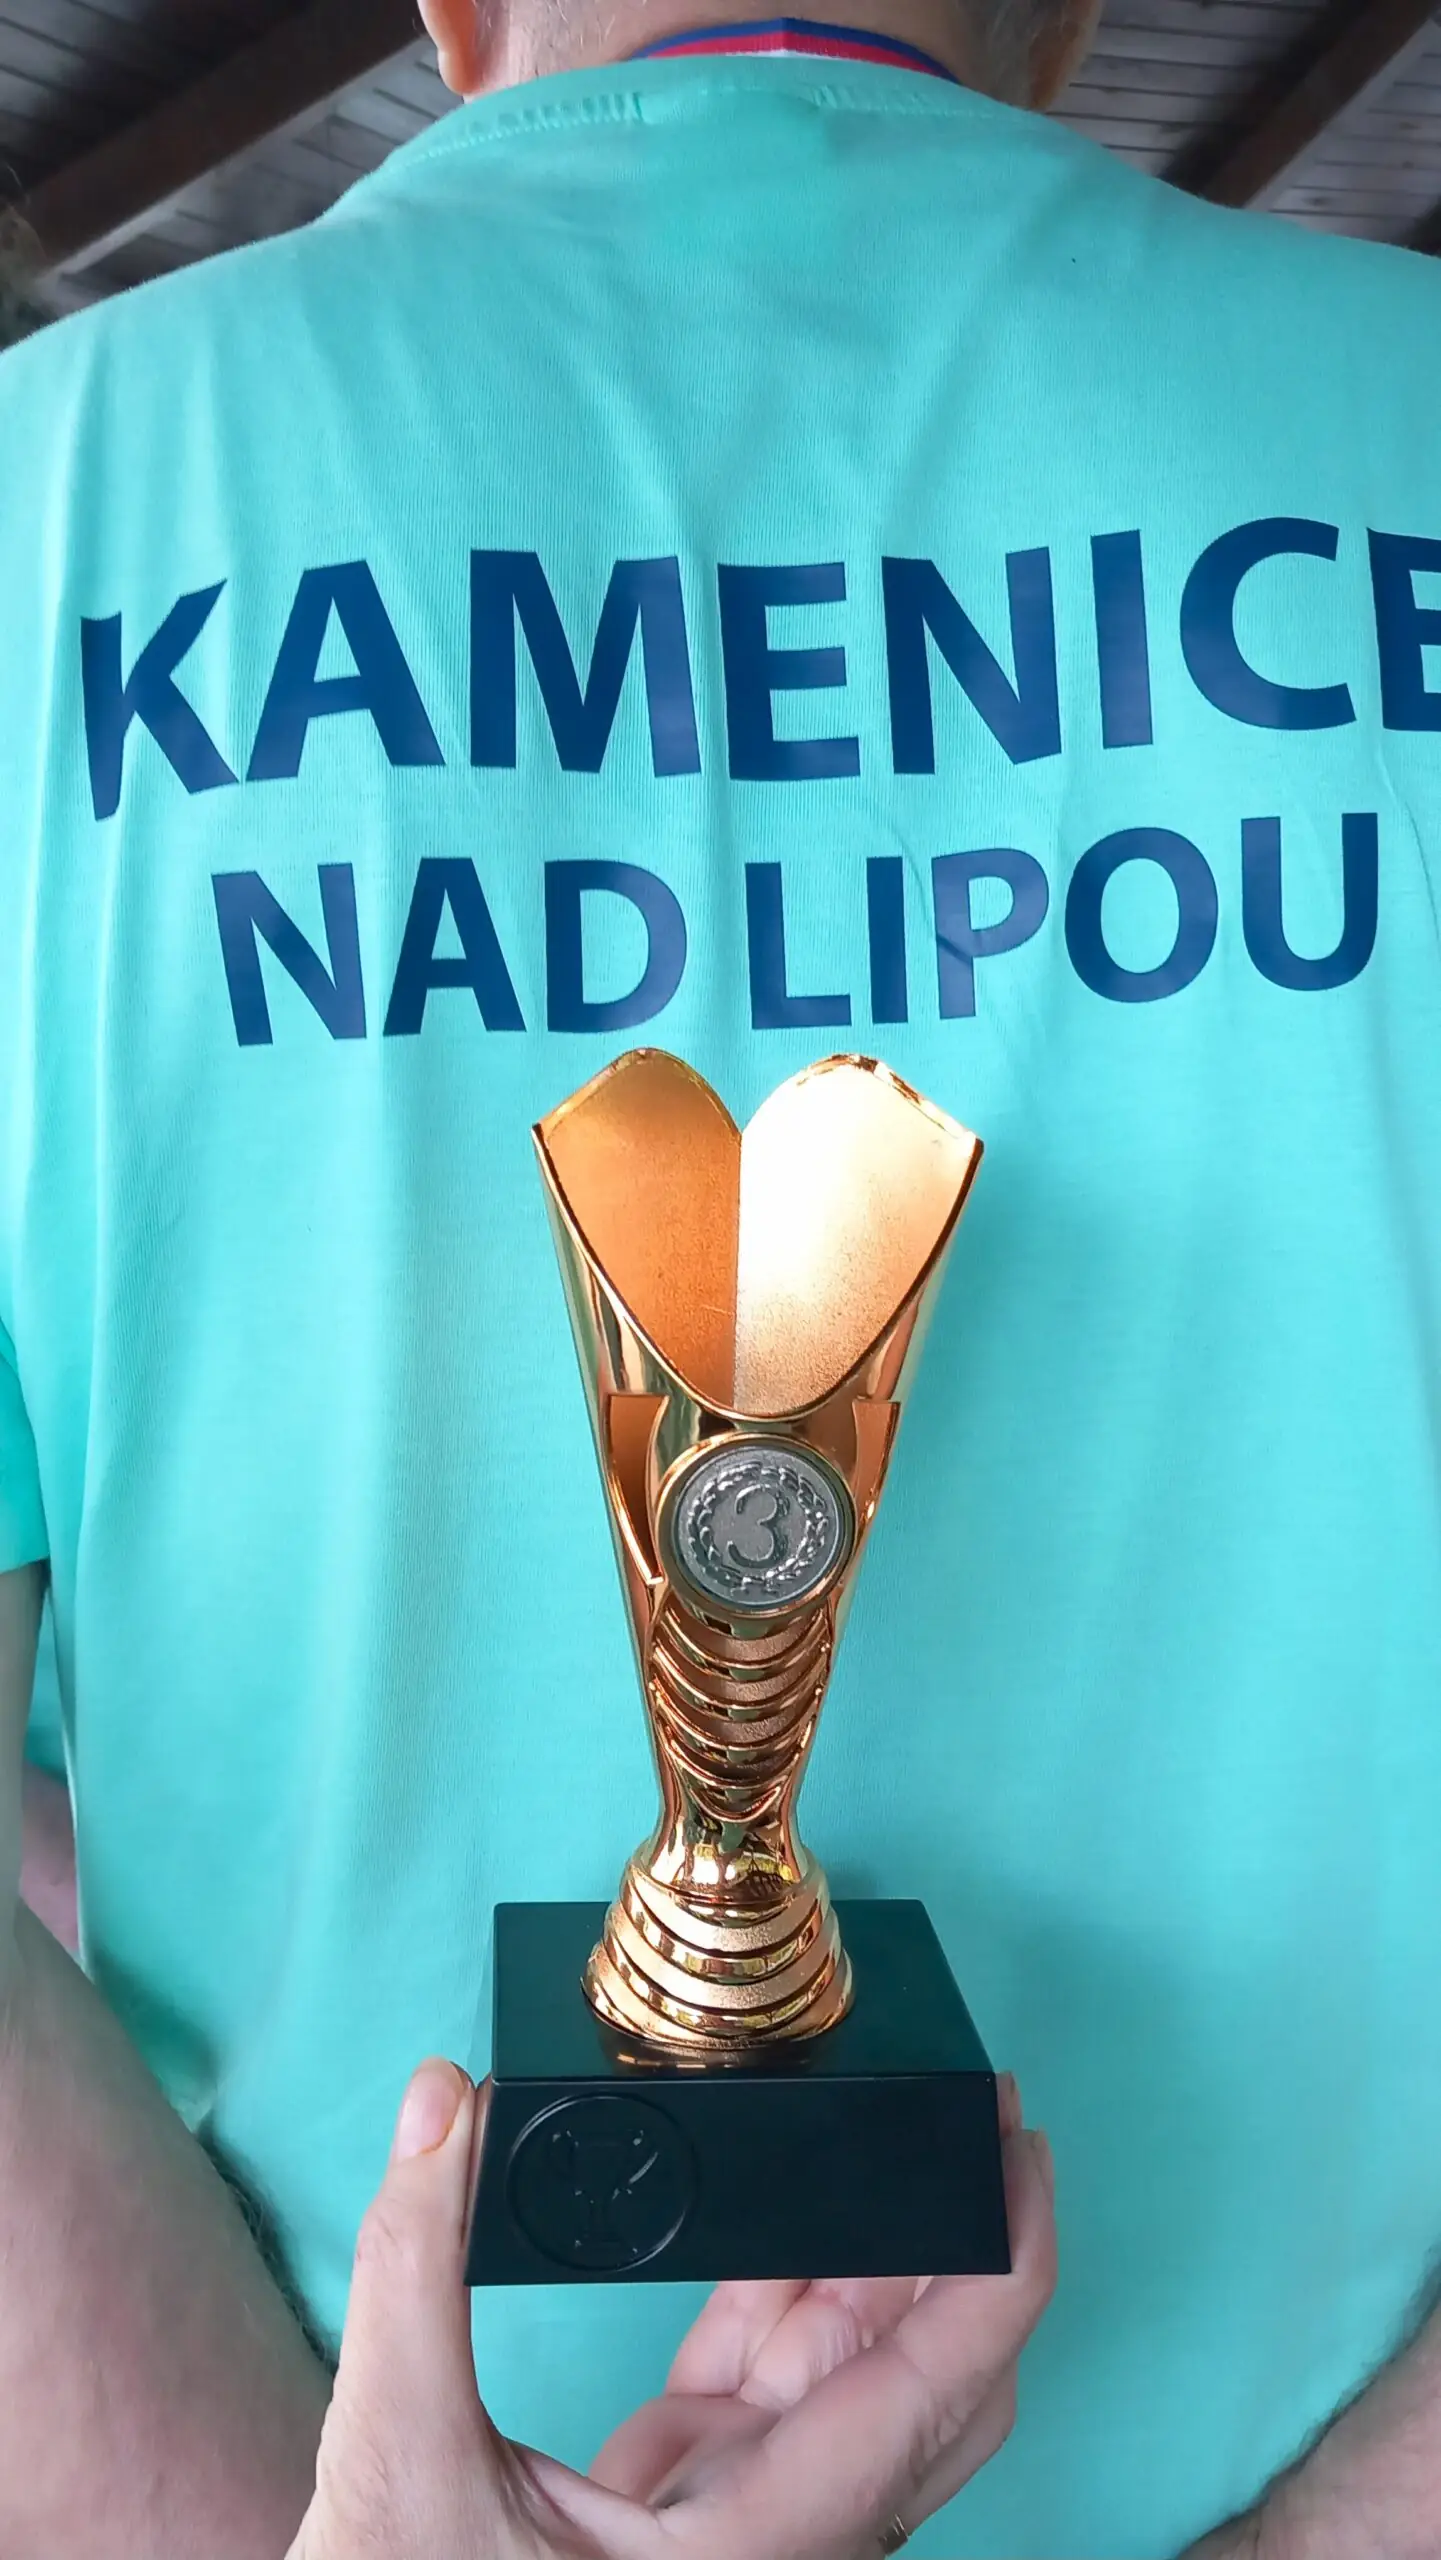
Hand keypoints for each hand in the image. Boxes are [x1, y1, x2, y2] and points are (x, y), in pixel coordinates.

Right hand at [287, 2061, 1054, 2559]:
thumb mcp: (397, 2462)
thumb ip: (414, 2268)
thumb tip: (438, 2102)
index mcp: (766, 2542)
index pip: (939, 2383)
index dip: (1006, 2259)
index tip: (1019, 2148)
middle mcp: (787, 2536)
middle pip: (933, 2376)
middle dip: (963, 2238)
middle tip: (969, 2109)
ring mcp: (745, 2520)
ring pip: (861, 2373)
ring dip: (880, 2252)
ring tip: (886, 2126)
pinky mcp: (693, 2502)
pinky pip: (779, 2377)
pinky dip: (790, 2281)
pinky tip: (778, 2198)